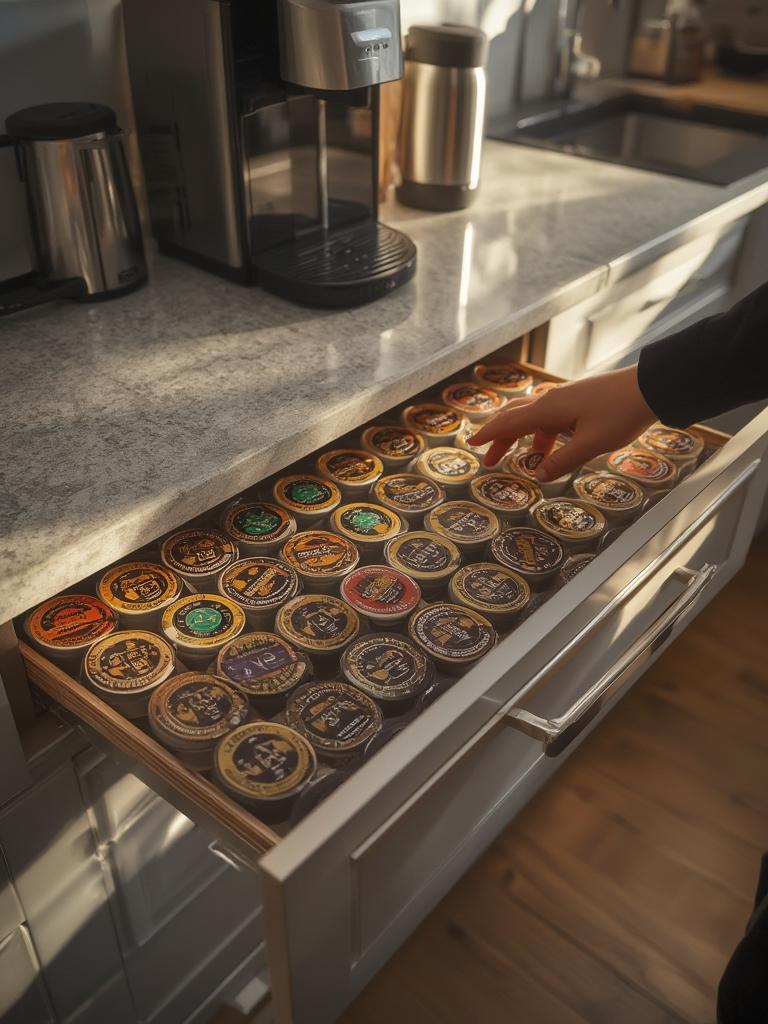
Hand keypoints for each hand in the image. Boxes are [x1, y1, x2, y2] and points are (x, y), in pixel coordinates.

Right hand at [469, 365, 656, 481]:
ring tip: (519, 458)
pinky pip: (549, 416)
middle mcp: (551, 400)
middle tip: (488, 457)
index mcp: (548, 409)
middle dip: (498, 437)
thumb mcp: (591, 445)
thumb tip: (537, 476)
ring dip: (521, 436)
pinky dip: (540, 432)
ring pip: (532, 415)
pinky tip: (549, 446)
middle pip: (514, 416)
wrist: (649, 387)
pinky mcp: (578, 399)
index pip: (509, 423)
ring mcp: (565, 398)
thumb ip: (562, 462)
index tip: (472, 444)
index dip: (489, 436)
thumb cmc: (620, 415)